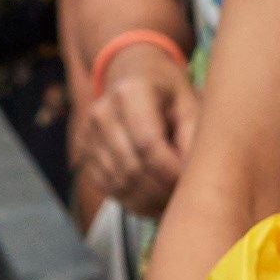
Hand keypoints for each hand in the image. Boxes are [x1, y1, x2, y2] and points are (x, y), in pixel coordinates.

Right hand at [80, 35, 197, 217]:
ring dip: (149, 200)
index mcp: (131, 93)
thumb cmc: (169, 93)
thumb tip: (194, 178)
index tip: (192, 183)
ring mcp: (88, 134)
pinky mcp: (85, 153)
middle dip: (161, 190)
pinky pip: (108, 187)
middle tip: (187, 199)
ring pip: (119, 182)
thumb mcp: (190, 104)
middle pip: (132, 167)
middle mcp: (102, 113)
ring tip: (175, 202)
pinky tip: (155, 201)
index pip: (148, 143)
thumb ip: (194, 138)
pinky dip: (133, 200)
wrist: (134, 77)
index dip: (170, 171)